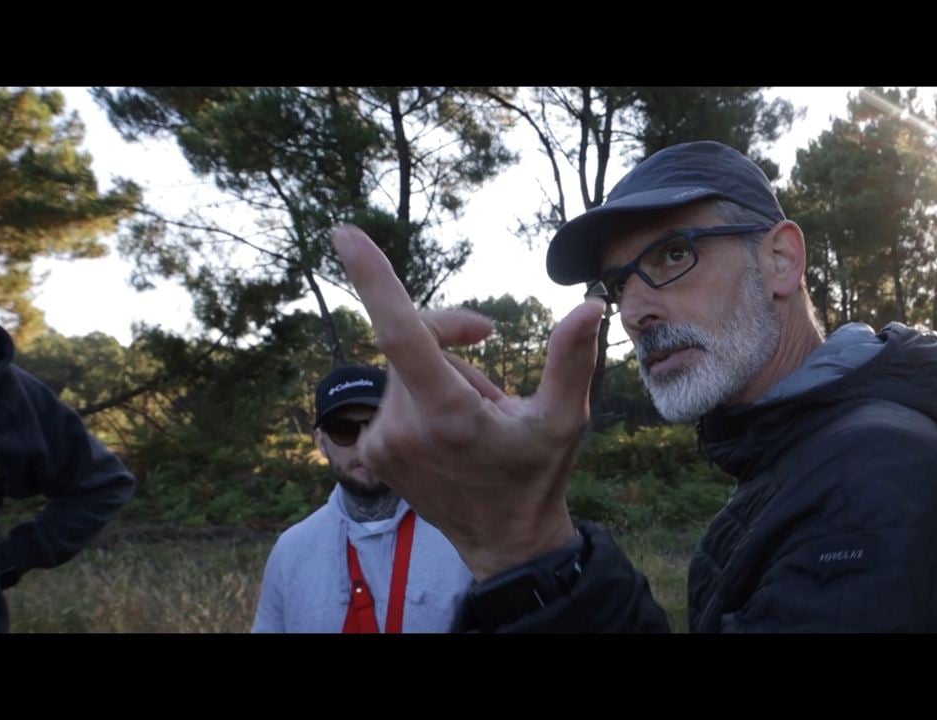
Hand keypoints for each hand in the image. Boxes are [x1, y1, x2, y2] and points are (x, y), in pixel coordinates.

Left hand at [332, 224, 605, 580]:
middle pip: (413, 341)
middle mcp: (403, 427)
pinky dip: (422, 395)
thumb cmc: (537, 476)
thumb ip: (572, 360)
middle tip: (493, 356)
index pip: (402, 334)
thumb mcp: (565, 421)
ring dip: (440, 373)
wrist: (502, 542)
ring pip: (404, 368)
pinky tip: (449, 431)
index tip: (344, 233)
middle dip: (452, 337)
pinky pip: (394, 394)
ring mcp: (382, 442)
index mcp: (448, 415)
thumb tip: (591, 304)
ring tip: (475, 415)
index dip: (374, 280)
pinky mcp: (372, 451)